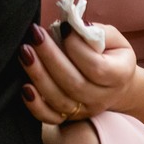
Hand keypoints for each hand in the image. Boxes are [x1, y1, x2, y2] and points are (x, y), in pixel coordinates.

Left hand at [19, 23, 137, 124]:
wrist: (117, 86)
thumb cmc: (111, 55)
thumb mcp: (114, 39)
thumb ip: (97, 32)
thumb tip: (74, 25)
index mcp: (118, 76)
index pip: (96, 66)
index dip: (77, 47)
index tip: (63, 27)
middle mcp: (102, 97)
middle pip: (74, 83)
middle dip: (50, 57)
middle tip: (35, 34)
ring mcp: (84, 110)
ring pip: (59, 99)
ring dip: (38, 75)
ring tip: (25, 53)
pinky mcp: (69, 117)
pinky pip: (50, 117)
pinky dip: (36, 105)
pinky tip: (25, 86)